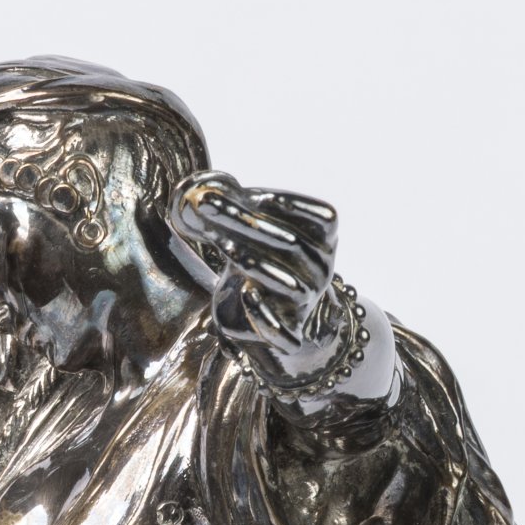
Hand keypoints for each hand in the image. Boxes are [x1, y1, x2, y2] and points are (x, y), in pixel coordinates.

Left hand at [170, 173, 345, 372]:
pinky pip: (281, 330)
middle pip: (292, 244)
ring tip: (226, 247)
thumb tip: (202, 188)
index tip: (259, 197)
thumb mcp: (254, 236)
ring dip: (258, 265)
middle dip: (251, 224)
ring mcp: (307, 304)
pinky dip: (264, 314)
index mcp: (322, 242)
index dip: (295, 205)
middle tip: (212, 207)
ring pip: (289, 284)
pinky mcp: (289, 335)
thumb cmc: (259, 265)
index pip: (321, 219)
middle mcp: (321, 270)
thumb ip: (237, 211)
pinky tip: (247, 296)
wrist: (267, 319)